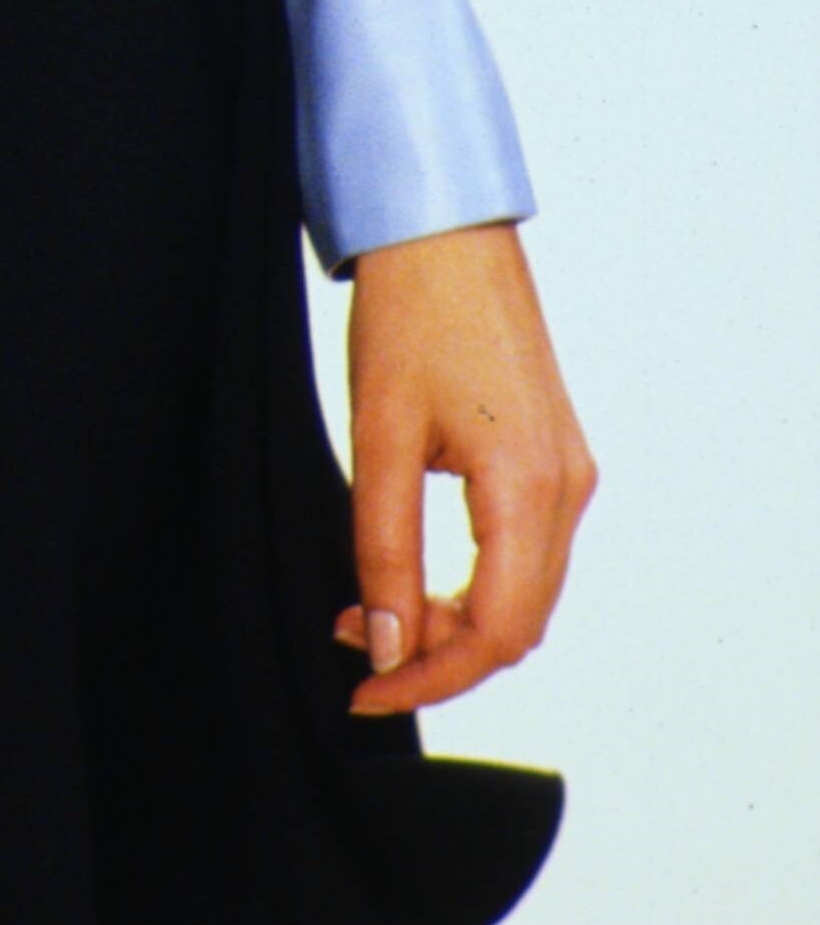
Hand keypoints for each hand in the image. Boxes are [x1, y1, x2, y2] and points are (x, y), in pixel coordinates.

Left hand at [336, 219, 597, 716]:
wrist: (445, 231)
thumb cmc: (410, 317)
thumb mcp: (379, 438)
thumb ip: (383, 549)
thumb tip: (385, 643)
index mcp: (530, 488)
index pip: (496, 632)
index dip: (431, 677)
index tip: (367, 692)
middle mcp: (567, 488)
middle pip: (517, 625)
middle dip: (437, 654)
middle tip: (356, 649)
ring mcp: (569, 471)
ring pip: (524, 593)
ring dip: (453, 620)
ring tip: (372, 609)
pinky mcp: (555, 455)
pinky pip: (527, 553)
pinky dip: (473, 582)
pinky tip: (413, 573)